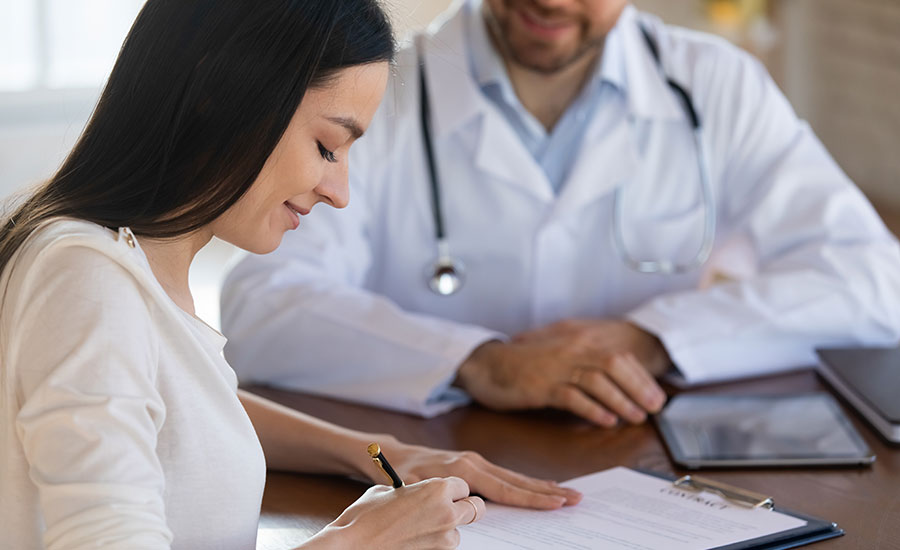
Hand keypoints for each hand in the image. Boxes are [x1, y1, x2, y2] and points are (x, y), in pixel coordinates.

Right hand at [304, 477, 483, 549]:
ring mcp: (444, 538)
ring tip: (421, 528)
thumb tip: (419, 494)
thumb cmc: (366, 515)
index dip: (454, 489)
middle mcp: (446, 512)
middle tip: (452, 509)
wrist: (353, 544)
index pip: (463, 485)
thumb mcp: (389, 490)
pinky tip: (415, 540)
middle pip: (476, 508)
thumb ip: (413, 490)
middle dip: (465, 507)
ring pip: (459, 530)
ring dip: (448, 528)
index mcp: (437, 489)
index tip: (447, 493)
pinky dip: (436, 543)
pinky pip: (445, 547)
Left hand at [379, 439, 581, 508]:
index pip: (505, 488)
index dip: (532, 498)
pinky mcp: (474, 464)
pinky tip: (540, 486)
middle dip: (548, 491)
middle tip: (576, 498)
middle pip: (518, 480)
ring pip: (515, 477)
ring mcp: (476, 461)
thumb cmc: (399, 474)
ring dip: (542, 486)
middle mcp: (474, 462)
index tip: (556, 503)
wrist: (392, 455)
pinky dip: (526, 482)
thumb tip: (461, 508)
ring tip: (567, 492)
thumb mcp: (412, 488)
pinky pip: (505, 475)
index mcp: (463, 470)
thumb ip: (436, 496)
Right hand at [454, 320, 669, 426]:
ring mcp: (556, 367)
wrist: (487, 365)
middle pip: (614, 365)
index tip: (655, 396)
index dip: (641, 377)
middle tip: (654, 408)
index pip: (618, 357)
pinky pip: (573, 397)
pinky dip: (593, 409)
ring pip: (598, 381)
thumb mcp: (559, 356)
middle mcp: (570, 350)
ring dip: (621, 400)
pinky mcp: (542, 386)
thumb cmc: (524, 364)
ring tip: (636, 417)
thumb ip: (584, 363)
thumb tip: (614, 381)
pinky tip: (606, 420)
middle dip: (638, 387)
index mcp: (577, 341)